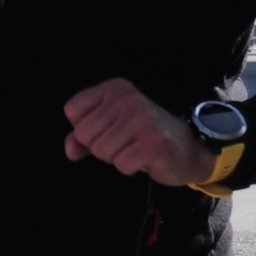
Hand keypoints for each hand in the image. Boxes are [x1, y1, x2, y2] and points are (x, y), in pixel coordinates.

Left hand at [62, 79, 212, 186]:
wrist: (185, 150)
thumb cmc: (141, 138)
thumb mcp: (108, 130)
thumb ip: (81, 138)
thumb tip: (70, 150)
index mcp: (115, 88)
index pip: (72, 110)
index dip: (85, 129)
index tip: (109, 129)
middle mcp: (128, 98)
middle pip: (84, 134)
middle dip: (99, 147)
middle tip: (124, 142)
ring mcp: (142, 118)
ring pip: (101, 151)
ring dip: (116, 157)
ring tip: (134, 148)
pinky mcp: (154, 142)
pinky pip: (121, 164)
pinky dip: (129, 167)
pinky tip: (144, 158)